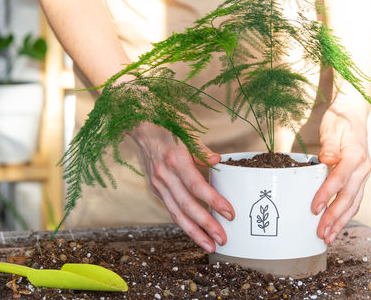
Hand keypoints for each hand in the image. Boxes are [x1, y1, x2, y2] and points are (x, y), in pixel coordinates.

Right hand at [129, 122, 234, 252]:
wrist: (141, 126)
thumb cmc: (168, 126)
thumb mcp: (187, 132)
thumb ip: (202, 150)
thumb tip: (218, 161)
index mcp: (175, 159)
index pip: (197, 185)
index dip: (213, 201)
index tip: (229, 213)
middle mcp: (164, 174)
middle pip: (186, 205)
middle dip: (205, 224)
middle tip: (222, 238)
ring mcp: (157, 182)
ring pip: (175, 212)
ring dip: (193, 231)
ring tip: (209, 244)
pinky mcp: (155, 187)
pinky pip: (170, 208)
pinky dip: (183, 222)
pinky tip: (195, 231)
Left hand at [312, 106, 370, 243]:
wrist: (353, 116)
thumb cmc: (339, 122)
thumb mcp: (332, 129)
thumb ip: (329, 145)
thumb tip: (327, 159)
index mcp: (355, 156)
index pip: (339, 180)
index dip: (326, 195)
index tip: (314, 208)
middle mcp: (362, 169)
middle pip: (348, 197)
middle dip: (334, 217)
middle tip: (320, 233)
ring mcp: (363, 176)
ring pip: (354, 203)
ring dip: (341, 222)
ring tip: (328, 237)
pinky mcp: (359, 180)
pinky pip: (354, 201)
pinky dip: (345, 215)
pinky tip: (336, 227)